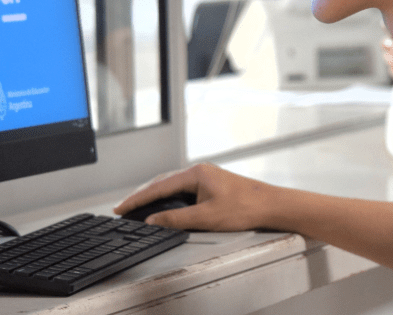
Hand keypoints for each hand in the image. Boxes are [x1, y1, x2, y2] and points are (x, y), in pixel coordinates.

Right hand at [113, 163, 271, 230]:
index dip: (137, 199)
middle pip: (162, 183)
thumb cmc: (245, 208)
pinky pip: (183, 190)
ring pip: (173, 186)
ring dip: (155, 197)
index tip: (121, 208)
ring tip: (139, 209)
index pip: (158, 187)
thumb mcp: (205, 218)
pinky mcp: (212, 186)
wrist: (271, 206)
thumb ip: (175, 219)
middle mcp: (199, 171)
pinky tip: (165, 208)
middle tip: (124, 209)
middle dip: (142, 197)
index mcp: (195, 174)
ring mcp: (206, 177)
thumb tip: (152, 221)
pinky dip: (169, 199)